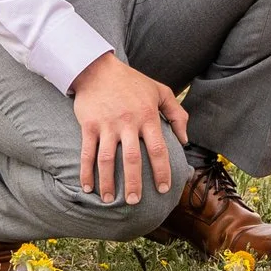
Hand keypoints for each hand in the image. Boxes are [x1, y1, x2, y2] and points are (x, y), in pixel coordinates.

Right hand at [69, 53, 189, 202]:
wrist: (97, 68)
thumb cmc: (132, 81)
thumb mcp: (160, 91)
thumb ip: (177, 113)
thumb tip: (185, 140)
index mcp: (147, 116)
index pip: (158, 149)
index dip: (162, 171)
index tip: (164, 189)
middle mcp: (127, 123)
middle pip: (132, 159)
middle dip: (134, 183)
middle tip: (135, 201)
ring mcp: (106, 125)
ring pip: (107, 159)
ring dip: (108, 182)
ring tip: (109, 200)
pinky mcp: (88, 125)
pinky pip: (87, 152)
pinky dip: (86, 171)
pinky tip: (88, 187)